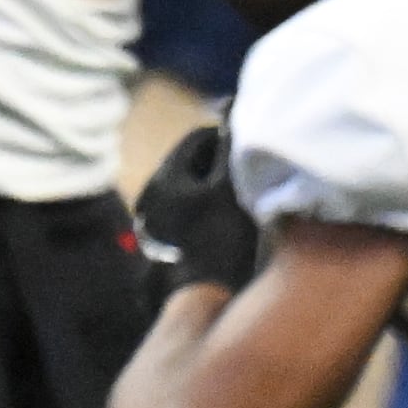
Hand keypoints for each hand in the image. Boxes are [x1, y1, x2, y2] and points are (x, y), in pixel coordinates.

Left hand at [132, 123, 261, 299]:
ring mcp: (153, 228)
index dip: (232, 140)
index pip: (200, 138)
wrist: (205, 303)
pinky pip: (189, 220)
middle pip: (193, 167)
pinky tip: (228, 234)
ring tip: (246, 208)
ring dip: (215, 194)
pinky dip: (207, 217)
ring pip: (191, 194)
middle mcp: (149, 200)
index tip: (258, 154)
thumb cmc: (223, 242)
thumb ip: (231, 145)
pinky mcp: (161, 252)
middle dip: (222, 168)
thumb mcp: (233, 186)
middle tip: (256, 182)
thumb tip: (230, 104)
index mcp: (163, 179)